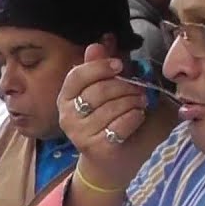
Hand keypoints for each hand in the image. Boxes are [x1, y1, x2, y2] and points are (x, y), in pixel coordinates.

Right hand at [57, 44, 152, 188]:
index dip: (100, 67)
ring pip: (113, 107)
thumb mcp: (106, 91)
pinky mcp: (96, 148)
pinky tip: (136, 119)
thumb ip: (102, 67)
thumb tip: (100, 42)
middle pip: (99, 90)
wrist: (110, 163)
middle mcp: (67, 116)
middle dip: (126, 87)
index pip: (77, 75)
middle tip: (138, 91)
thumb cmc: (109, 121)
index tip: (120, 65)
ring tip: (139, 104)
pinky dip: (135, 118)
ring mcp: (79, 134)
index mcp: (65, 98)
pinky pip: (121, 124)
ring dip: (134, 103)